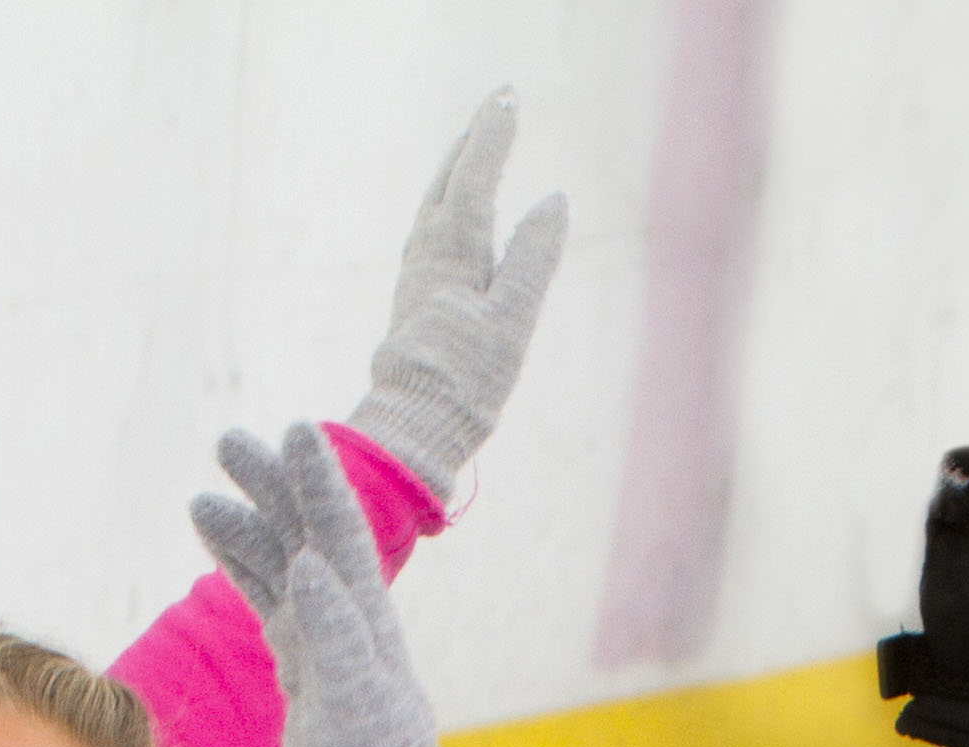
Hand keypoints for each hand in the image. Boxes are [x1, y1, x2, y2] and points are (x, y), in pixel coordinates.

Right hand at [192, 422, 467, 746]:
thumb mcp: (357, 708)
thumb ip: (336, 635)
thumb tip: (310, 566)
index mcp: (368, 624)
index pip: (340, 537)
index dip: (318, 484)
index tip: (295, 430)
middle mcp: (351, 624)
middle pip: (307, 537)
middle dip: (273, 488)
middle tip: (229, 441)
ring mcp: (327, 646)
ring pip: (282, 567)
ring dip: (248, 528)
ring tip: (204, 494)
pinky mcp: (306, 673)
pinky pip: (270, 606)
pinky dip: (245, 572)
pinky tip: (220, 548)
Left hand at [345, 92, 569, 504]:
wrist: (415, 426)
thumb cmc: (468, 378)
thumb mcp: (513, 317)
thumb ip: (533, 255)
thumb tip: (554, 201)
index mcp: (453, 251)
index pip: (474, 177)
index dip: (492, 137)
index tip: (508, 99)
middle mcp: (427, 252)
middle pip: (448, 179)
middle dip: (474, 140)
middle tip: (498, 103)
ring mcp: (417, 273)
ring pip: (436, 202)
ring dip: (457, 166)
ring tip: (476, 142)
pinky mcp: (415, 296)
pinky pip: (432, 228)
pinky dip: (448, 201)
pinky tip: (454, 211)